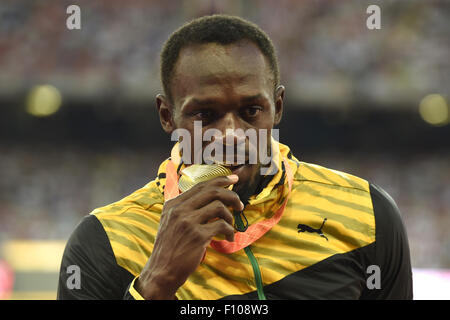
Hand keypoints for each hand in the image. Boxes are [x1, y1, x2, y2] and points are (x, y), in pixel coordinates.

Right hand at [135, 174, 242, 298]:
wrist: (161, 271)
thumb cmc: (170, 248)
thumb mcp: (170, 222)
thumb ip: (185, 209)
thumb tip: (211, 198)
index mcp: (173, 204)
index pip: (200, 185)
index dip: (219, 181)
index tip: (233, 179)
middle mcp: (179, 210)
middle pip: (212, 192)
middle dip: (231, 195)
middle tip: (240, 205)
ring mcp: (188, 222)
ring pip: (219, 207)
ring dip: (230, 217)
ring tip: (230, 227)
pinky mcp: (197, 236)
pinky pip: (222, 226)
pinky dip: (229, 231)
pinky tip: (228, 238)